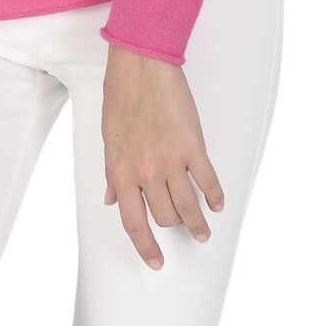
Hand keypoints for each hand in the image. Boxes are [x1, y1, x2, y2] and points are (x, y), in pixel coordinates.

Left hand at [100, 45, 225, 269]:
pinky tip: (217, 203)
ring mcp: (171, 161)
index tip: (155, 261)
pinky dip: (215, 197)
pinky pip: (208, 181)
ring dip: (198, 224)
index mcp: (122, 171)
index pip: (134, 223)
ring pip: (188, 208)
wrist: (141, 64)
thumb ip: (111, 171)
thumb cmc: (121, 94)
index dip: (146, 247)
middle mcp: (146, 172)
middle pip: (164, 217)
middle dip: (173, 226)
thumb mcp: (108, 137)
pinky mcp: (194, 146)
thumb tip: (111, 198)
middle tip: (180, 228)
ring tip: (203, 231)